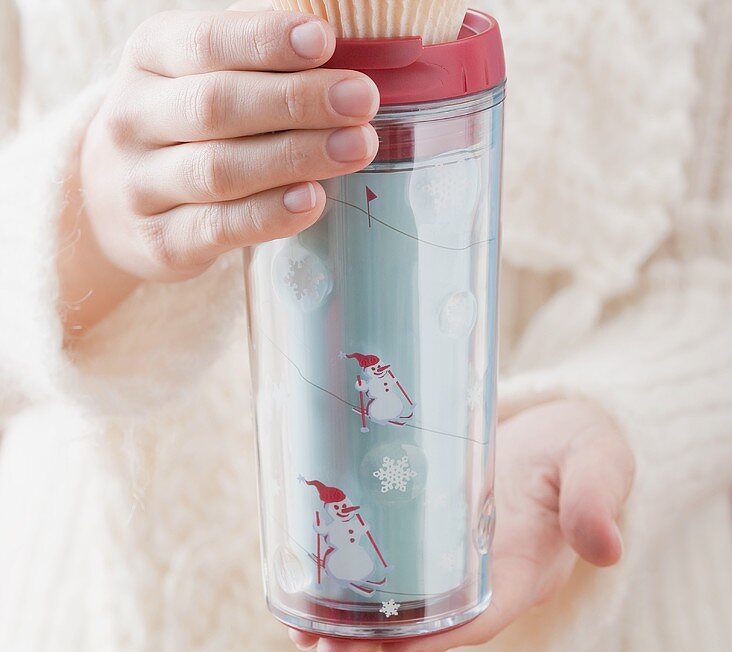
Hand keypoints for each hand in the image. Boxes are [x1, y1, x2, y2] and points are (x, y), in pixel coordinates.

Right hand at [59, 3, 378, 330]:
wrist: (116, 193)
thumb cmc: (194, 106)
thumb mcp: (213, 58)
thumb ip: (265, 33)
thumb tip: (340, 15)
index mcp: (151, 52)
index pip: (207, 41)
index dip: (266, 39)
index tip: (325, 38)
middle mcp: (132, 114)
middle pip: (216, 106)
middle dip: (296, 101)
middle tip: (363, 99)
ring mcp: (137, 183)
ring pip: (218, 169)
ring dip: (295, 157)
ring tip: (358, 147)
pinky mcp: (155, 241)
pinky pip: (215, 228)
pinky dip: (267, 216)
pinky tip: (312, 199)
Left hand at [289, 400, 633, 651]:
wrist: (568, 431)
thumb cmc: (583, 448)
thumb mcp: (597, 460)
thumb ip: (595, 494)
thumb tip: (607, 546)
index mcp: (523, 569)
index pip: (472, 616)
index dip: (426, 638)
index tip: (378, 646)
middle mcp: (483, 573)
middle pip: (425, 620)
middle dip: (372, 639)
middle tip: (316, 642)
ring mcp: (455, 552)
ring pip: (401, 598)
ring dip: (352, 616)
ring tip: (299, 623)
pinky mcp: (433, 524)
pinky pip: (394, 558)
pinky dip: (354, 571)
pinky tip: (311, 567)